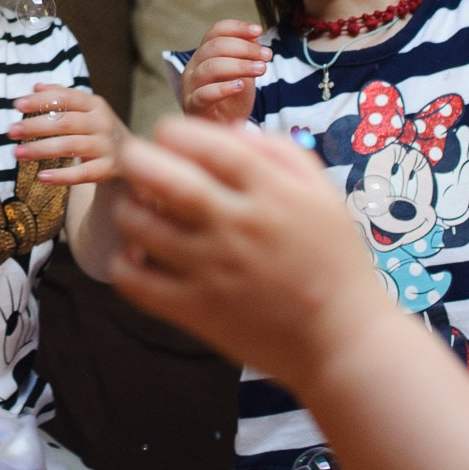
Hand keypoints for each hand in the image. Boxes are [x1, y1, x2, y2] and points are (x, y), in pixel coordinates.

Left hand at [10, 87, 123, 183]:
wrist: (133, 158)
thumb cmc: (99, 131)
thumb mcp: (87, 110)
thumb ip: (63, 97)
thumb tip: (36, 86)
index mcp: (95, 105)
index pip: (66, 98)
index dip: (42, 100)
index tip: (18, 105)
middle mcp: (102, 123)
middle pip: (65, 122)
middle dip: (35, 126)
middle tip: (11, 131)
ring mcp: (106, 147)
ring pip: (70, 146)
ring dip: (41, 149)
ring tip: (18, 153)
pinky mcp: (107, 169)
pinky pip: (82, 173)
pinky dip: (62, 176)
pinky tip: (41, 178)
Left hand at [106, 117, 390, 387]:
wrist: (344, 339)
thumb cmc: (337, 262)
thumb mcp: (324, 195)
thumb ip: (280, 153)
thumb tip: (232, 130)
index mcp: (271, 193)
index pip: (208, 145)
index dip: (175, 132)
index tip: (167, 136)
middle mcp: (238, 226)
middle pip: (165, 179)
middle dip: (137, 160)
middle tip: (135, 160)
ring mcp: (213, 270)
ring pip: (142, 227)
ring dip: (130, 209)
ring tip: (138, 208)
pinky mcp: (197, 311)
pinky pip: (138, 282)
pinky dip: (125, 264)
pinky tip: (137, 256)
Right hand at [181, 21, 270, 122]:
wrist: (225, 131)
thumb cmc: (232, 101)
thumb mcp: (244, 73)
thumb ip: (247, 55)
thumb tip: (255, 34)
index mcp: (204, 54)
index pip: (216, 31)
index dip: (237, 28)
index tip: (259, 31)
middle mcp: (193, 66)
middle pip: (215, 46)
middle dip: (245, 48)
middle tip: (267, 56)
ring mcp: (190, 86)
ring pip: (211, 66)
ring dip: (240, 65)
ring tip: (261, 69)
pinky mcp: (193, 105)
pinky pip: (205, 93)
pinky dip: (224, 88)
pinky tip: (241, 86)